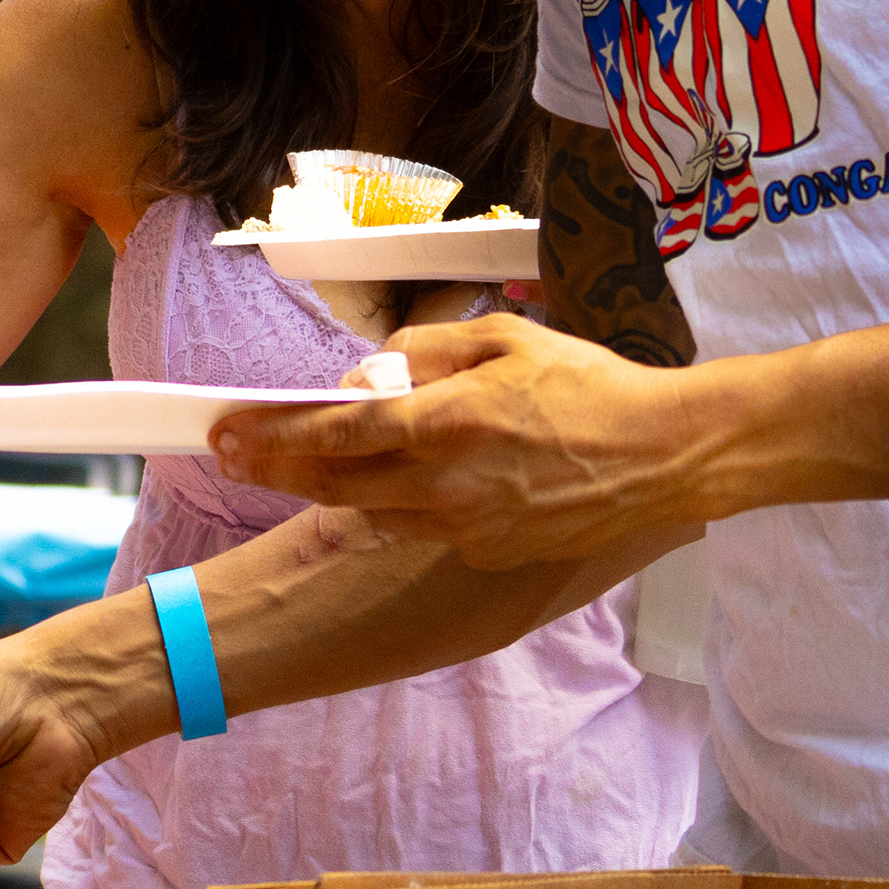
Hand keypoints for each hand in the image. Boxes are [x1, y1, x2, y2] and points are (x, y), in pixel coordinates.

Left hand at [206, 315, 719, 567]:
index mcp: (446, 423)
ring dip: (332, 487)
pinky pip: (421, 528)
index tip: (224, 431)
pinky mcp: (487, 551)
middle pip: (334, 483)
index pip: (334, 432)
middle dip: (277, 467)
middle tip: (234, 452)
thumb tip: (370, 374)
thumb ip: (427, 351)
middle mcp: (446, 485)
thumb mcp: (506, 338)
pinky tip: (401, 482)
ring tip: (307, 462)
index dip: (270, 434)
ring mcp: (466, 527)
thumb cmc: (591, 385)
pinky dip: (397, 504)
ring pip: (371, 511)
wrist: (664, 455)